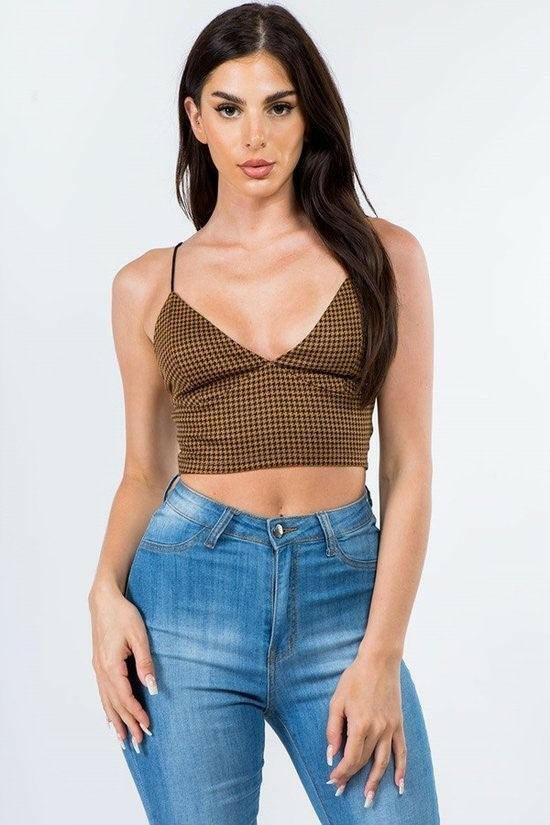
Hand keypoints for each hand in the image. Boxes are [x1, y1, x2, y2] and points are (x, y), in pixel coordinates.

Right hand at [89, 581, 157, 751]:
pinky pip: (102, 693)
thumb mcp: (139, 636)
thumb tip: (152, 687)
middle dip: (127, 724)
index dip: (137, 714)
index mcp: (111, 666)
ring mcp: (98, 669)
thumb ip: (145, 662)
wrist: (103, 601)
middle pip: (115, 705)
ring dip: (115, 722)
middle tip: (138, 744)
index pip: (125, 697)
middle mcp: (101, 671)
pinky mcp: (99, 665)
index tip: (148, 727)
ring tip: (122, 740)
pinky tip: (110, 718)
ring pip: (106, 702)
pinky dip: (107, 708)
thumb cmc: (123, 615)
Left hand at [325, 652, 405, 806]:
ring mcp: (390, 728)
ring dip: (375, 782)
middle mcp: (377, 730)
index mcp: (359, 724)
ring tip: (369, 798)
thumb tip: (331, 753)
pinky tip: (399, 784)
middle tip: (342, 789)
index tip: (333, 780)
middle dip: (352, 777)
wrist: (379, 662)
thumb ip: (333, 729)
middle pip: (364, 761)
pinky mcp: (398, 724)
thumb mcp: (337, 701)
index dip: (341, 772)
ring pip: (383, 762)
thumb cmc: (355, 678)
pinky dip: (401, 769)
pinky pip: (401, 751)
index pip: (350, 758)